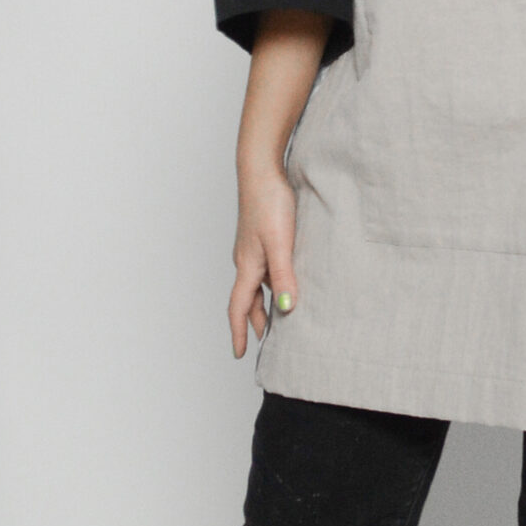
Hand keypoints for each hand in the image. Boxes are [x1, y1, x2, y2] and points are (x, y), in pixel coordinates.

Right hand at [229, 164, 299, 357]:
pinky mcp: (262, 237)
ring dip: (265, 303)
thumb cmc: (270, 203)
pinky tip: (287, 281)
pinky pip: (265, 269)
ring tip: (280, 318)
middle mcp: (246, 260)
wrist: (262, 171)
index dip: (238, 333)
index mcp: (247, 266)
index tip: (239, 354)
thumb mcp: (280, 243)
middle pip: (248, 300)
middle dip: (254, 322)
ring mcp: (253, 249)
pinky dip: (273, 283)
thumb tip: (286, 310)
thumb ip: (284, 276)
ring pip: (257, 285)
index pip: (239, 308)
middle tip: (266, 343)